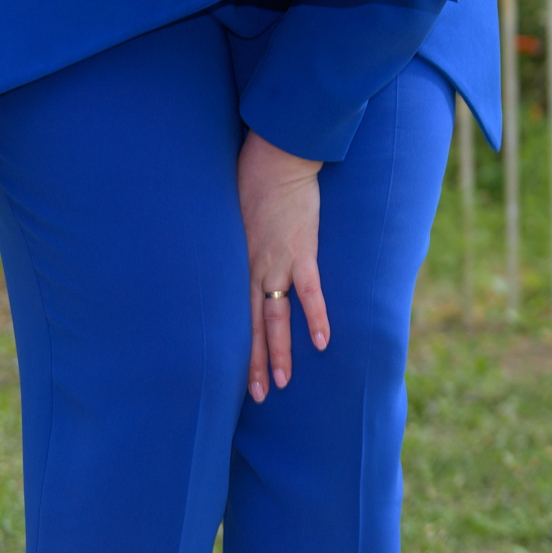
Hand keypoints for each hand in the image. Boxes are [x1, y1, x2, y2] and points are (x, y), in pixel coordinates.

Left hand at [237, 130, 328, 402]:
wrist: (275, 156)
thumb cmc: (253, 178)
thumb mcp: (233, 215)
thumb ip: (234, 240)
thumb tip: (229, 254)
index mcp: (236, 264)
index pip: (232, 316)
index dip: (235, 347)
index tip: (234, 374)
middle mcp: (252, 269)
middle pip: (251, 327)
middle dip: (254, 364)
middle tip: (256, 396)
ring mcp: (277, 262)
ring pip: (275, 317)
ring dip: (279, 352)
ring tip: (280, 384)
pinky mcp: (301, 250)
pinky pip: (309, 291)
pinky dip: (316, 316)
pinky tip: (322, 342)